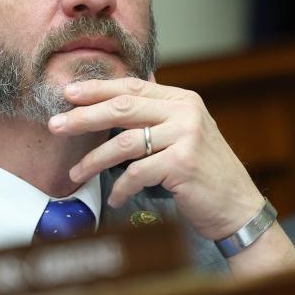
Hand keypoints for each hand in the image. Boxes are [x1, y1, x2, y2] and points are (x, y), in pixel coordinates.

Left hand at [47, 77, 264, 240]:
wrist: (238, 207)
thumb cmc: (204, 174)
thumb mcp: (184, 135)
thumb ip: (156, 115)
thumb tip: (114, 98)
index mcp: (182, 100)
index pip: (132, 86)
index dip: (97, 89)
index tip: (67, 94)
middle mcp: (186, 112)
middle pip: (122, 107)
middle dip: (84, 117)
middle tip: (56, 126)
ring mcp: (186, 136)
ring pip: (125, 142)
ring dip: (94, 160)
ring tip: (75, 173)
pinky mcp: (184, 163)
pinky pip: (138, 172)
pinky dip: (121, 187)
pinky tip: (114, 198)